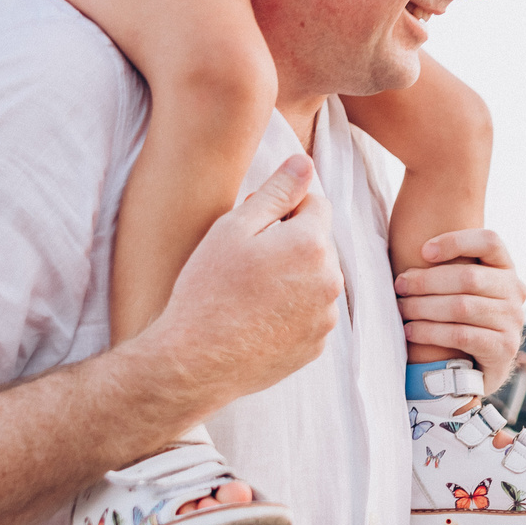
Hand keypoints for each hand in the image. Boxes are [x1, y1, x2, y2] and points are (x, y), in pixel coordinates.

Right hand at [145, 155, 343, 408]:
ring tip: (248, 295)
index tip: (254, 228)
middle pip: (317, 244)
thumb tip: (304, 163)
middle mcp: (330, 280)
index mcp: (312, 244)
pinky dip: (291, 312)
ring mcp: (326, 317)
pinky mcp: (316, 346)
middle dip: (290, 244)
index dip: (284, 209)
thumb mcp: (234, 227)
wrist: (195, 362)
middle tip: (244, 262)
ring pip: (315, 280)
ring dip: (292, 278)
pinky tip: (255, 320)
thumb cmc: (207, 290)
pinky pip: (310, 314)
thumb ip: (276, 192)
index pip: (315, 204)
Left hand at [394, 229, 525, 387]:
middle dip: (427, 280)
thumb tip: (407, 261)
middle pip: (468, 277)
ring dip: (423, 307)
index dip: (456, 241)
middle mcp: (514, 291)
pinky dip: (431, 332)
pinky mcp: (503, 348)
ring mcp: (512, 321)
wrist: (479, 368)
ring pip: (461, 307)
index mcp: (505, 269)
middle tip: (399, 285)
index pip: (490, 241)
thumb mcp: (464, 289)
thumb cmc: (462, 319)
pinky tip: (411, 331)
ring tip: (401, 308)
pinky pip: (461, 336)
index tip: (423, 251)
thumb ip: (448, 270)